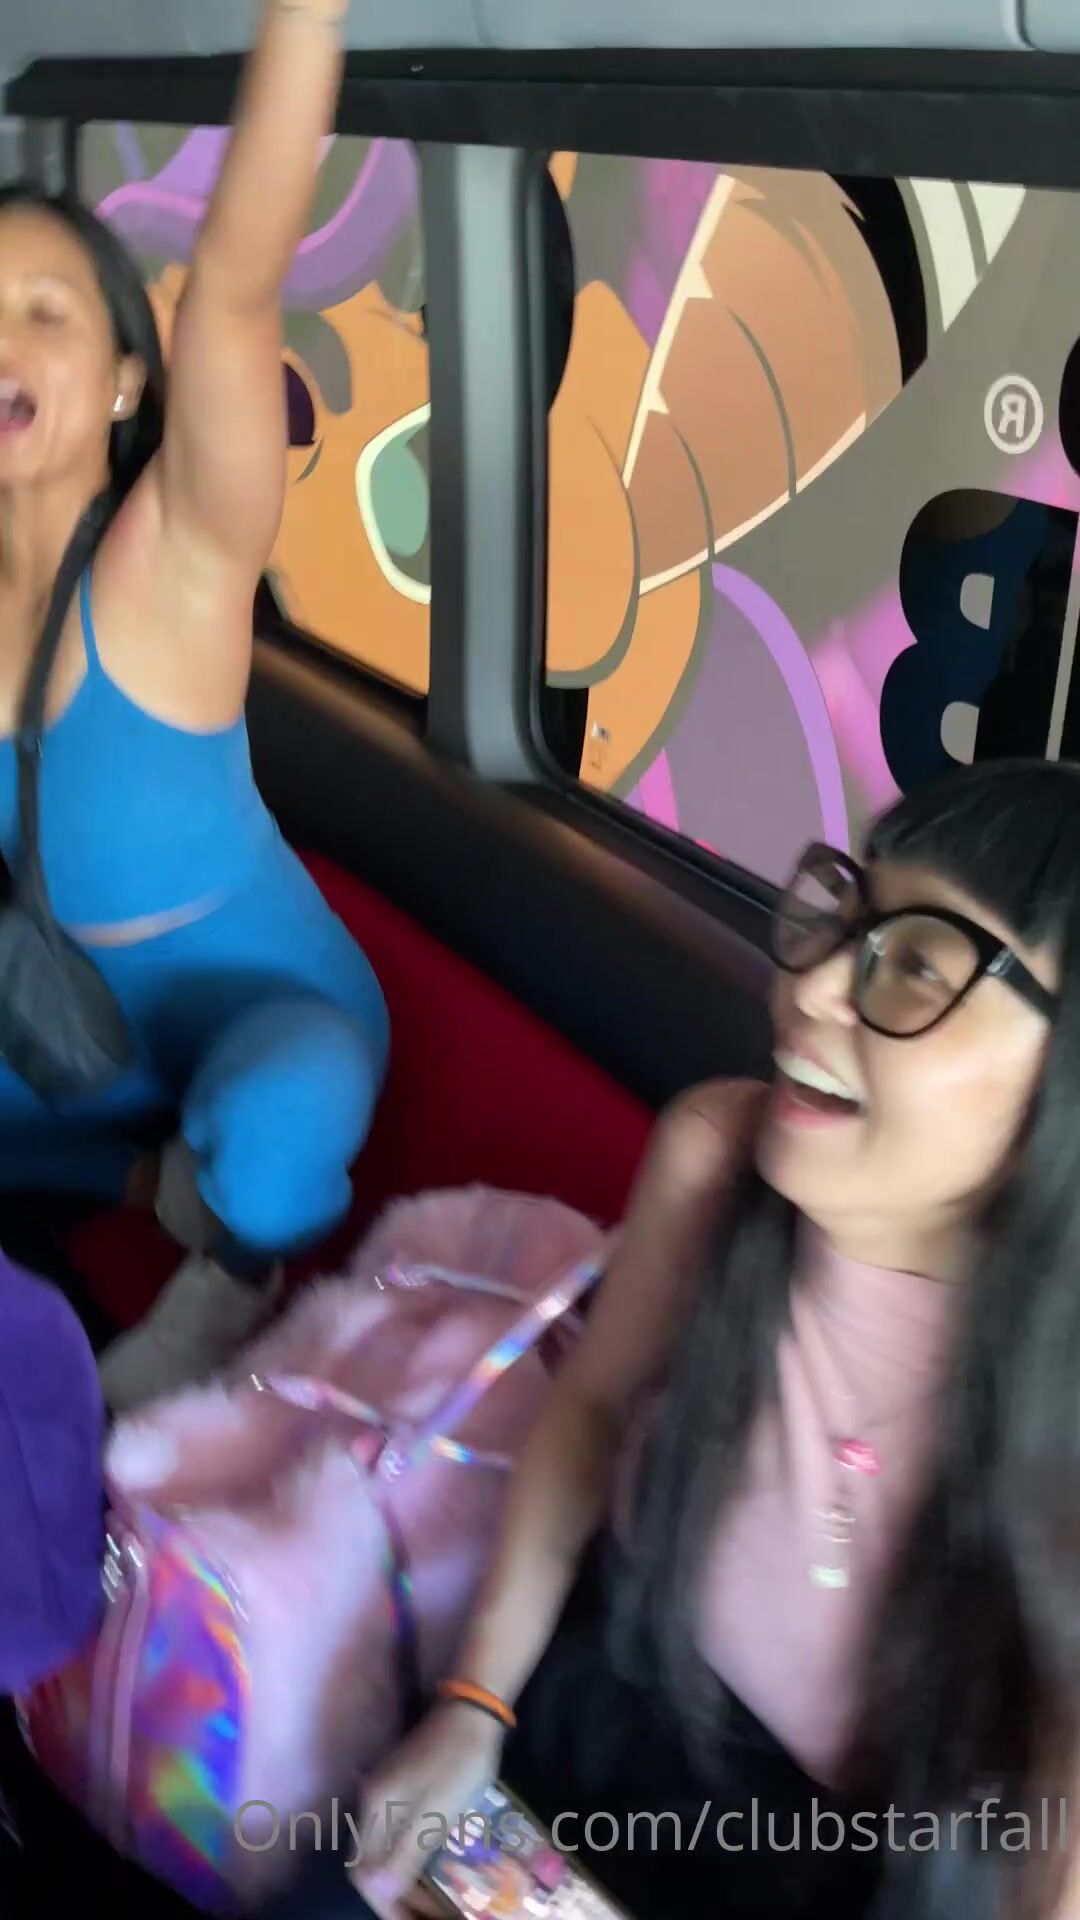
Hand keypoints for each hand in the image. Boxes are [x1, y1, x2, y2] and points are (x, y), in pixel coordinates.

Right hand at [351, 1704, 505, 1918]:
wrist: (472, 1710)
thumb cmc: (459, 1761)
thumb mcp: (437, 1810)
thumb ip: (404, 1850)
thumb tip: (374, 1890)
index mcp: (377, 1808)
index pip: (364, 1871)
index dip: (385, 1904)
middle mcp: (373, 1802)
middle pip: (370, 1863)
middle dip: (394, 1898)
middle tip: (426, 1916)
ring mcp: (387, 1792)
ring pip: (383, 1851)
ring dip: (404, 1880)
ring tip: (434, 1901)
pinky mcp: (402, 1787)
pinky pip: (396, 1836)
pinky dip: (411, 1859)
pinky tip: (434, 1868)